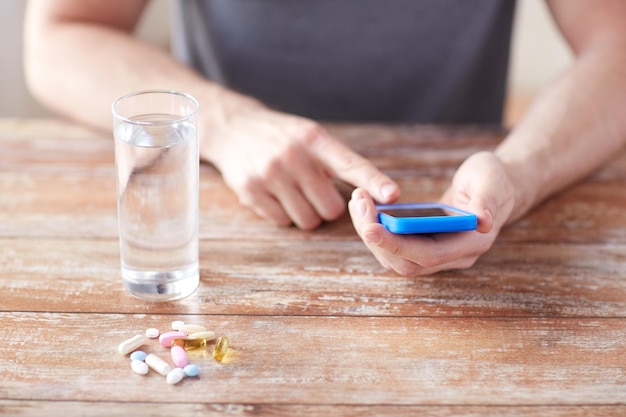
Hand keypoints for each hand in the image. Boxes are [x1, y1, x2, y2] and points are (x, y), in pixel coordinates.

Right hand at [203, 104, 399, 228]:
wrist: (234, 128)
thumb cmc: (283, 137)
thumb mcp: (312, 136)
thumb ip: (339, 162)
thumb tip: (377, 196)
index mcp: (316, 140)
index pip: (352, 165)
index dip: (374, 181)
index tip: (392, 195)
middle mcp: (294, 155)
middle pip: (332, 209)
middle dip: (327, 206)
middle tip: (314, 189)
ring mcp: (270, 174)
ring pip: (308, 220)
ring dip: (306, 212)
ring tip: (293, 191)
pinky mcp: (251, 190)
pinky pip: (283, 222)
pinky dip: (284, 214)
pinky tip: (275, 194)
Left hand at [348, 151, 514, 275]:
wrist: (495, 186)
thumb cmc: (494, 180)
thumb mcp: (492, 181)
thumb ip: (487, 200)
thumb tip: (483, 221)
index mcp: (471, 244)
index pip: (428, 254)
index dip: (397, 244)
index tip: (370, 226)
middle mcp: (453, 256)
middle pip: (405, 261)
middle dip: (376, 236)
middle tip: (358, 205)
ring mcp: (437, 254)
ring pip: (394, 257)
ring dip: (371, 232)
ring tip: (358, 202)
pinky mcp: (423, 245)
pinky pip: (394, 247)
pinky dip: (376, 229)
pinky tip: (366, 207)